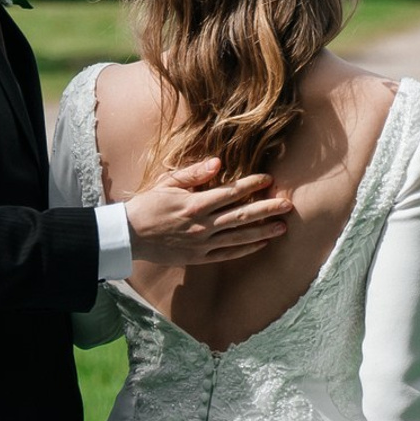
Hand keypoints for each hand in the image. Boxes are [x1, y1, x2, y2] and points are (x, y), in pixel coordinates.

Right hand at [125, 158, 294, 265]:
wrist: (131, 235)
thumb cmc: (149, 204)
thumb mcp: (168, 183)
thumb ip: (194, 174)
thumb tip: (218, 163)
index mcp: (195, 204)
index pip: (230, 193)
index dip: (251, 185)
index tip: (268, 179)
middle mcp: (203, 225)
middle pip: (241, 216)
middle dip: (266, 209)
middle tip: (288, 205)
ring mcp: (203, 244)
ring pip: (239, 237)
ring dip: (263, 231)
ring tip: (283, 227)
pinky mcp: (200, 257)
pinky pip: (228, 254)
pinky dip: (246, 249)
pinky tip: (261, 243)